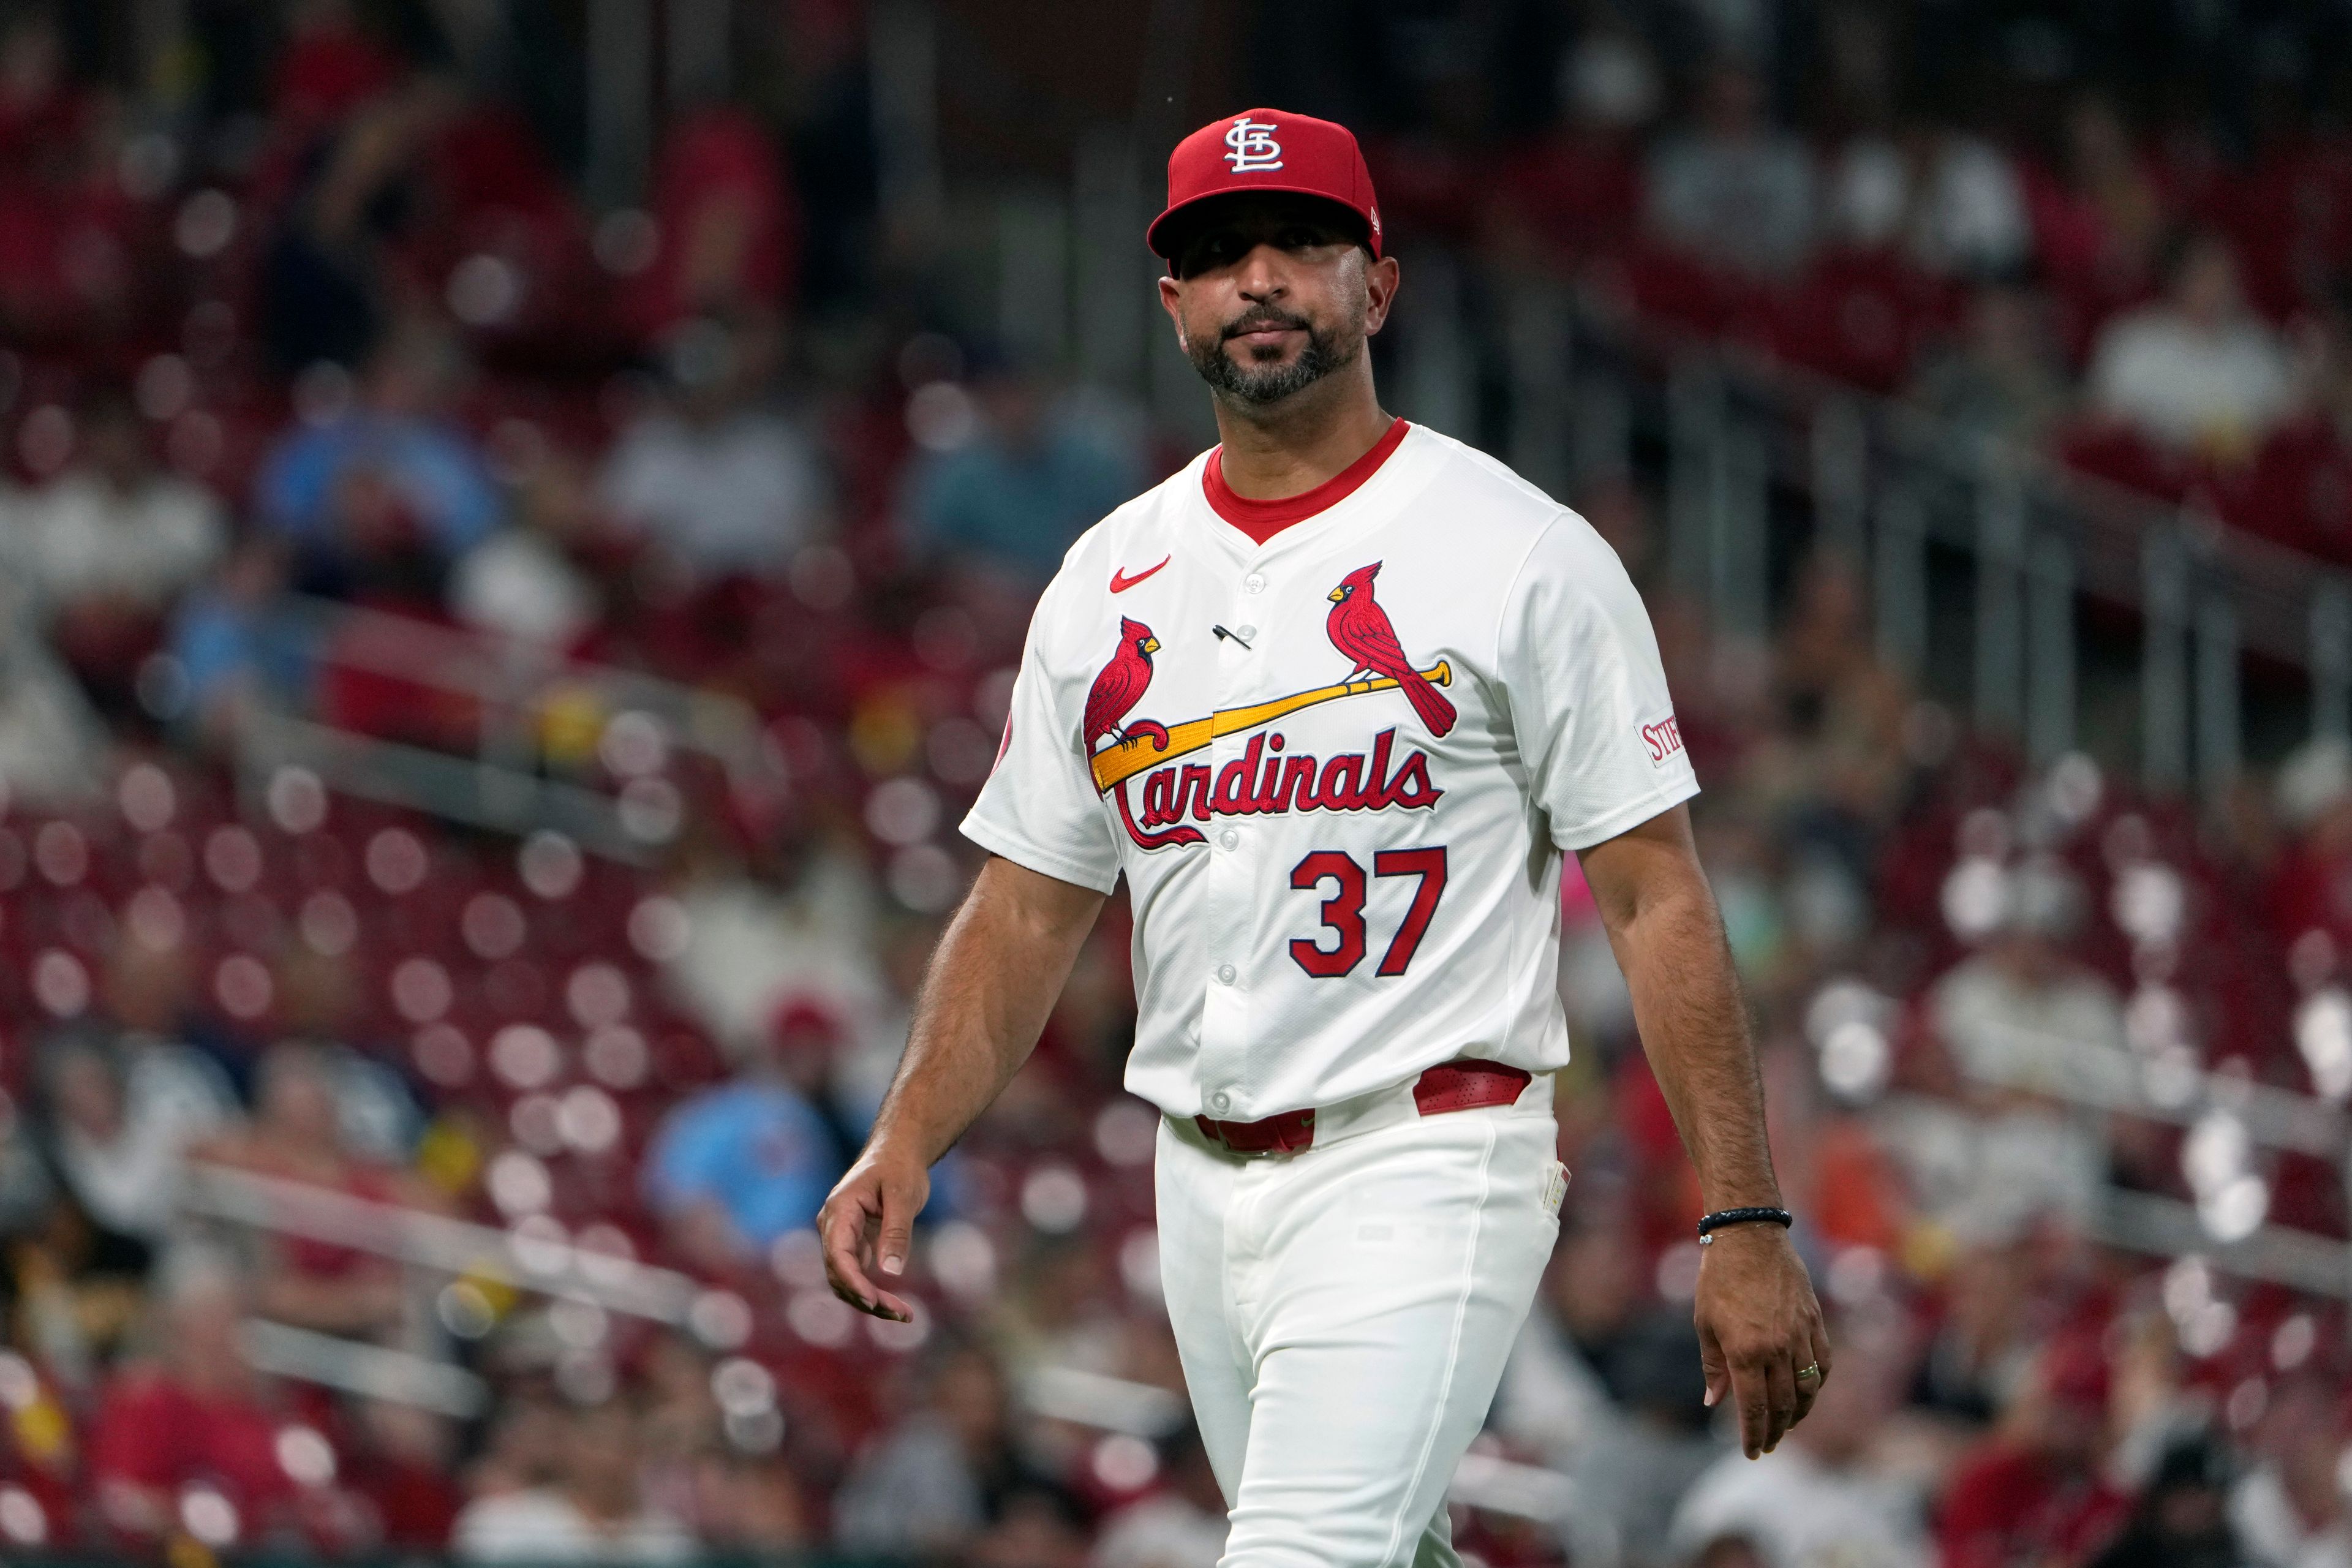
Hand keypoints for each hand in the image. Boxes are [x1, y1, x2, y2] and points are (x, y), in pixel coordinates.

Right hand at [818, 1143, 929, 1322]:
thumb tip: (891, 1272)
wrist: (897, 1152)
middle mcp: (833, 1226)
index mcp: (840, 1210)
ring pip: (846, 1280)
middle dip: (867, 1298)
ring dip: (870, 1301)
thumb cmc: (900, 1167)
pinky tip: (896, 1305)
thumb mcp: (904, 1195)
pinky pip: (856, 1275)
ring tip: (904, 1315)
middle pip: (840, 1274)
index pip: (838, 1254)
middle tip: (903, 1314)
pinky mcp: (853, 1244)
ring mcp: (840, 1237)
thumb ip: (896, 1232)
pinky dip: (873, 1292)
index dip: (854, 1282)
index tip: (875, 1303)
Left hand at [1692, 1223, 1829, 1458]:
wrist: (1750, 1237)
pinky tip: (1807, 1393)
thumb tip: (1714, 1403)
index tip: (1752, 1452)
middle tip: (1768, 1445)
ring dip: (1798, 1413)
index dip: (1754, 1434)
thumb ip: (1713, 1367)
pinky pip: (1823, 1364)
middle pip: (1783, 1405)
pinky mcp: (1815, 1322)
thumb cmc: (1718, 1279)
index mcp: (1745, 1351)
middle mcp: (1776, 1348)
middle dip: (1776, 1430)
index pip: (1754, 1407)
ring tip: (1787, 1425)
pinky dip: (1817, 1385)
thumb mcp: (1705, 1323)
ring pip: (1808, 1389)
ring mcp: (1800, 1335)